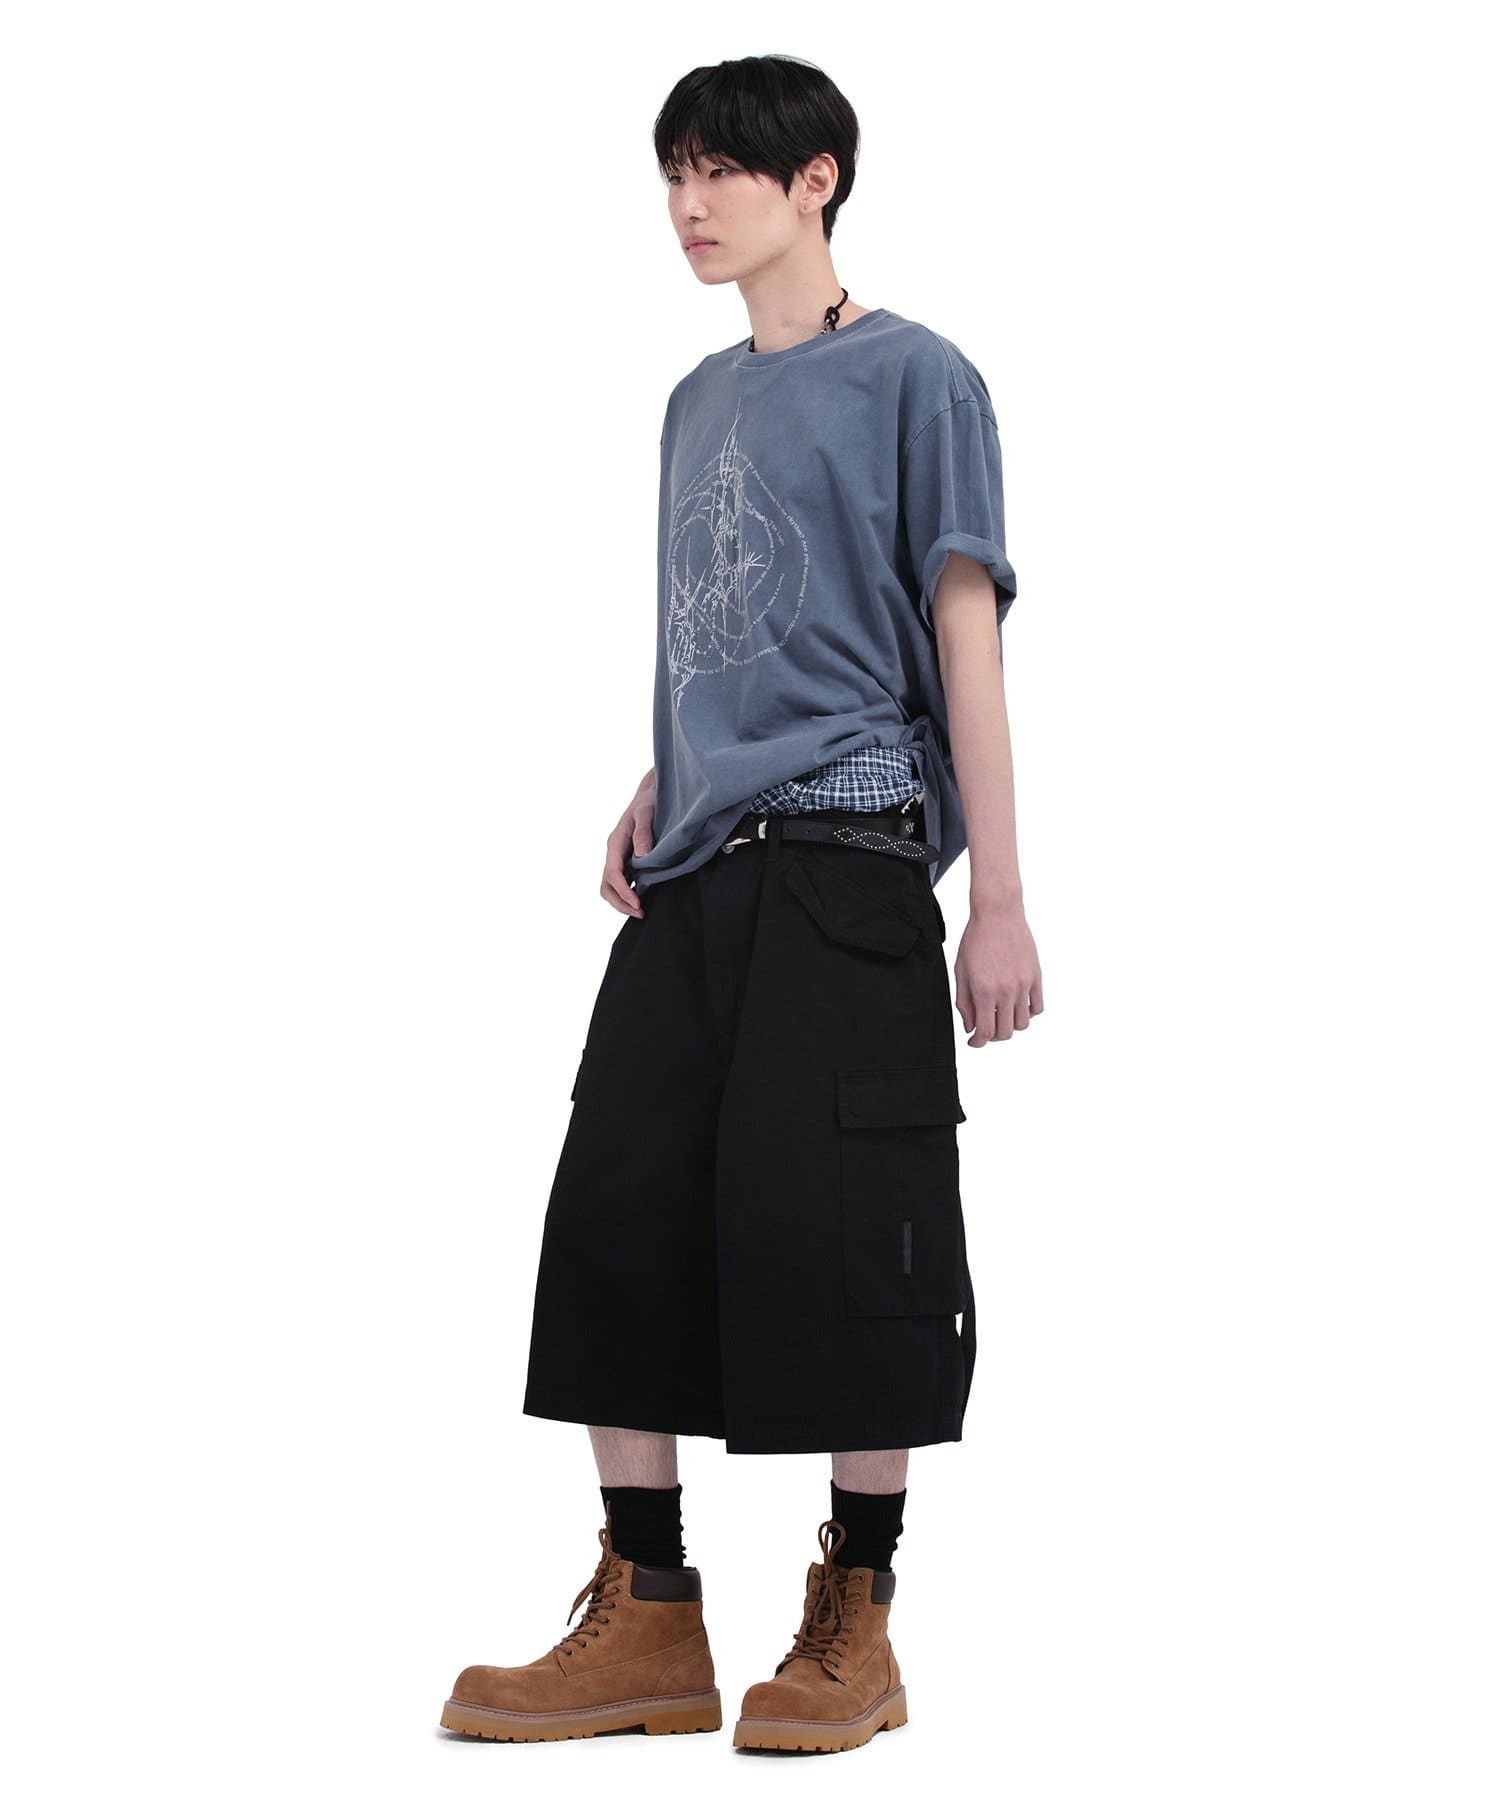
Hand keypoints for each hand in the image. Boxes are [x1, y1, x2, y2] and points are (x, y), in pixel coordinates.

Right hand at [601, 769, 656, 916]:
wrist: (650, 794)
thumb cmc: (649, 801)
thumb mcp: (647, 812)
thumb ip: (644, 831)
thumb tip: (642, 854)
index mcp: (615, 842)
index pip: (613, 874)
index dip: (624, 892)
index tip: (637, 904)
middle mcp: (613, 852)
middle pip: (606, 885)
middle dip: (620, 902)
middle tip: (640, 913)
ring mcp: (618, 857)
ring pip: (611, 886)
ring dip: (622, 901)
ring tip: (640, 911)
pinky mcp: (626, 860)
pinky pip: (621, 881)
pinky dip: (628, 893)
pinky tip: (643, 898)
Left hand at [953, 901, 1042, 1044]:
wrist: (998, 914)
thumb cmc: (975, 941)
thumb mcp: (961, 971)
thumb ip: (964, 1003)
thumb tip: (971, 1028)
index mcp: (984, 991)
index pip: (985, 1032)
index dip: (978, 1042)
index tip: (974, 1041)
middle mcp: (1006, 991)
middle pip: (1005, 1033)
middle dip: (993, 1036)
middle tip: (986, 1029)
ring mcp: (1024, 984)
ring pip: (1023, 1023)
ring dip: (1011, 1025)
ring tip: (1002, 1015)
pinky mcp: (1036, 976)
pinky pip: (1038, 1007)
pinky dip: (1028, 1013)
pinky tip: (1017, 1006)